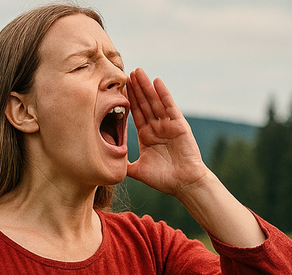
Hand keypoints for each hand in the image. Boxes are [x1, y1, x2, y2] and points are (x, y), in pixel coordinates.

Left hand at [126, 68, 208, 195]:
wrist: (184, 184)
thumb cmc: (164, 180)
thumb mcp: (138, 171)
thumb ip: (124, 165)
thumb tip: (106, 164)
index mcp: (147, 136)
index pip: (135, 114)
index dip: (128, 100)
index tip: (119, 87)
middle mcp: (157, 128)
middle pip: (144, 104)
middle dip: (136, 89)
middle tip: (128, 73)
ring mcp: (168, 125)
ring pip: (155, 102)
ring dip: (146, 87)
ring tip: (138, 72)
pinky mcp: (179, 125)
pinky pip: (170, 106)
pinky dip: (163, 93)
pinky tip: (157, 81)